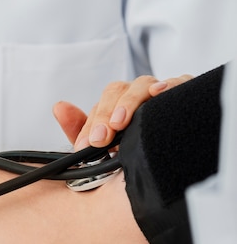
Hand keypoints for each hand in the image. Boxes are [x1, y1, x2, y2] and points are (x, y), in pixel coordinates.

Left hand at [53, 74, 191, 149]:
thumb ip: (79, 129)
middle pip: (117, 91)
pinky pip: (180, 81)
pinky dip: (170, 84)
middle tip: (101, 137)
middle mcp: (136, 96)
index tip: (87, 143)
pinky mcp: (185, 93)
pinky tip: (159, 92)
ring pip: (142, 84)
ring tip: (121, 121)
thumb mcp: (104, 146)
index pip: (100, 106)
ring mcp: (159, 93)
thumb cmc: (134, 149)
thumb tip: (58, 107)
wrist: (170, 161)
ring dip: (129, 101)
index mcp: (116, 106)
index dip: (92, 124)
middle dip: (106, 114)